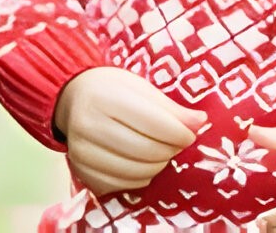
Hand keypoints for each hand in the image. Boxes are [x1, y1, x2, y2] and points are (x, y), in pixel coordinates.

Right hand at [53, 66, 207, 196]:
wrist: (75, 98)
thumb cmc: (113, 90)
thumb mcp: (142, 89)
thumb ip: (172, 108)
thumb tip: (200, 122)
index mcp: (105, 98)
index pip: (155, 124)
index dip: (180, 133)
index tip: (189, 134)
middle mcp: (88, 126)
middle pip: (147, 151)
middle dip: (170, 150)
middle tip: (175, 143)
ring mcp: (81, 152)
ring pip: (137, 172)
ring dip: (158, 166)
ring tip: (159, 152)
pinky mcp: (80, 172)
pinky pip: (122, 186)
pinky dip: (140, 178)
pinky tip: (140, 163)